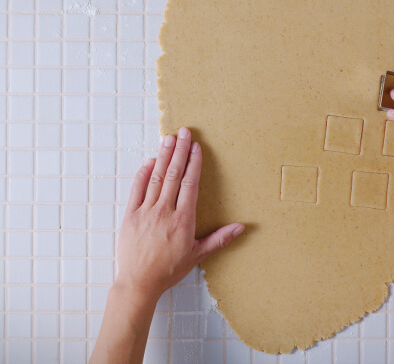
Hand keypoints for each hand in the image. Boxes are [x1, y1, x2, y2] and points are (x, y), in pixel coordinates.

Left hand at [116, 127, 244, 301]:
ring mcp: (146, 211)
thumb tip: (241, 227)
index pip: (190, 184)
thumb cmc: (169, 269)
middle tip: (184, 132)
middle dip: (180, 151)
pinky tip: (150, 160)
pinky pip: (136, 189)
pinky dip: (143, 173)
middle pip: (174, 174)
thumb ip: (220, 239)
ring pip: (156, 177)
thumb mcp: (198, 255)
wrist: (139, 282)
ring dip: (164, 156)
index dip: (194, 163)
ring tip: (169, 138)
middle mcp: (165, 211)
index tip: (197, 147)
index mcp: (183, 219)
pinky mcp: (130, 215)